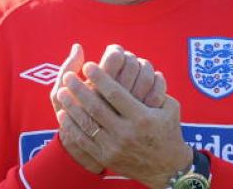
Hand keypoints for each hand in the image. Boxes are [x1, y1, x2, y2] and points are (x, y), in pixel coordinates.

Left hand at [50, 44, 168, 174]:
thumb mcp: (170, 107)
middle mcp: (126, 132)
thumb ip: (158, 86)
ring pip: (87, 123)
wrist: (166, 168)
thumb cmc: (168, 131)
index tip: (88, 65)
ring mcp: (114, 147)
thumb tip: (140, 64)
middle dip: (79, 89)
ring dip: (71, 106)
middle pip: (96, 106)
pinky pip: (84, 140)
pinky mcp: (106, 158)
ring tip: (62, 92)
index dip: (99, 78)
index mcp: (142, 117)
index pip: (115, 93)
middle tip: (69, 76)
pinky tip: (63, 114)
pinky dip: (71, 127)